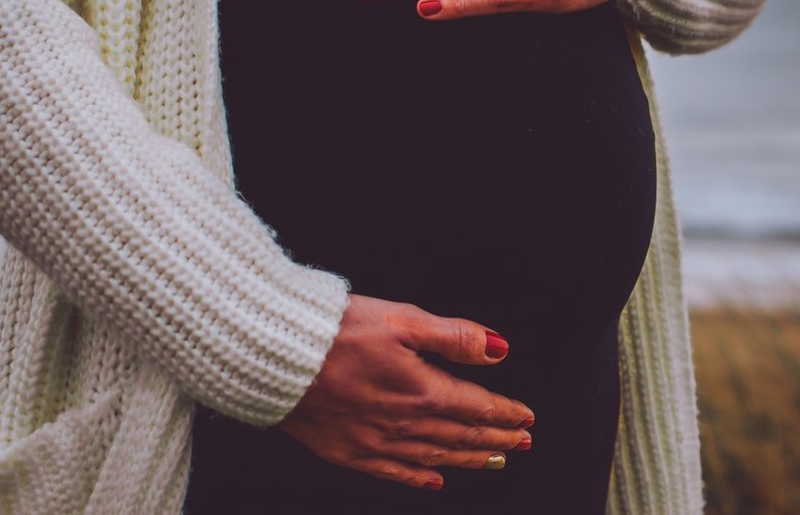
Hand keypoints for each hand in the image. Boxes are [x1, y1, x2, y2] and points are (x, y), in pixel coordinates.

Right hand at [277, 294, 534, 491]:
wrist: (273, 356)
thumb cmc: (334, 331)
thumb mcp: (402, 319)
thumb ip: (454, 337)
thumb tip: (498, 349)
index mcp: (420, 390)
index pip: (475, 406)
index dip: (505, 412)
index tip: (526, 417)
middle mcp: (402, 423)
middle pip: (461, 436)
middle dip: (496, 439)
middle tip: (521, 442)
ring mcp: (374, 442)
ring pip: (435, 457)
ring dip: (469, 459)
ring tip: (494, 460)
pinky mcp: (346, 451)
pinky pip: (393, 473)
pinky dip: (419, 479)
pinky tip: (435, 480)